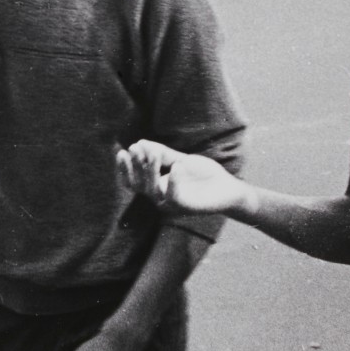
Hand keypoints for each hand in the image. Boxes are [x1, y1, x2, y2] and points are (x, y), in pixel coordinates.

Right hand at [116, 140, 247, 215]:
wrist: (227, 187)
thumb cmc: (203, 174)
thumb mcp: (181, 160)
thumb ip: (163, 153)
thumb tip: (140, 142)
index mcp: (156, 187)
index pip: (132, 181)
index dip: (124, 169)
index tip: (122, 151)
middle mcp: (160, 197)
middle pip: (138, 185)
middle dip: (134, 167)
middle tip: (134, 149)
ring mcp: (171, 204)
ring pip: (152, 190)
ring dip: (151, 170)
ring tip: (155, 153)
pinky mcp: (185, 208)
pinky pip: (174, 196)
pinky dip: (174, 181)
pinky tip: (177, 165)